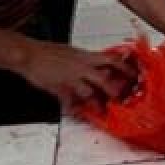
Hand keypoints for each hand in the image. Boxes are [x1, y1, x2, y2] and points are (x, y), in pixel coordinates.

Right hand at [18, 41, 140, 108]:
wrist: (29, 54)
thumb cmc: (50, 52)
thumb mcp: (74, 51)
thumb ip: (88, 59)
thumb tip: (101, 63)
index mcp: (86, 56)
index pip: (113, 60)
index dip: (126, 68)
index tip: (135, 76)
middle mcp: (81, 67)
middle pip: (105, 79)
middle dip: (115, 91)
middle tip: (121, 100)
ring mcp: (70, 78)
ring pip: (89, 93)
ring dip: (96, 105)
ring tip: (101, 112)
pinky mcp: (59, 88)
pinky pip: (69, 102)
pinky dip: (74, 110)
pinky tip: (77, 113)